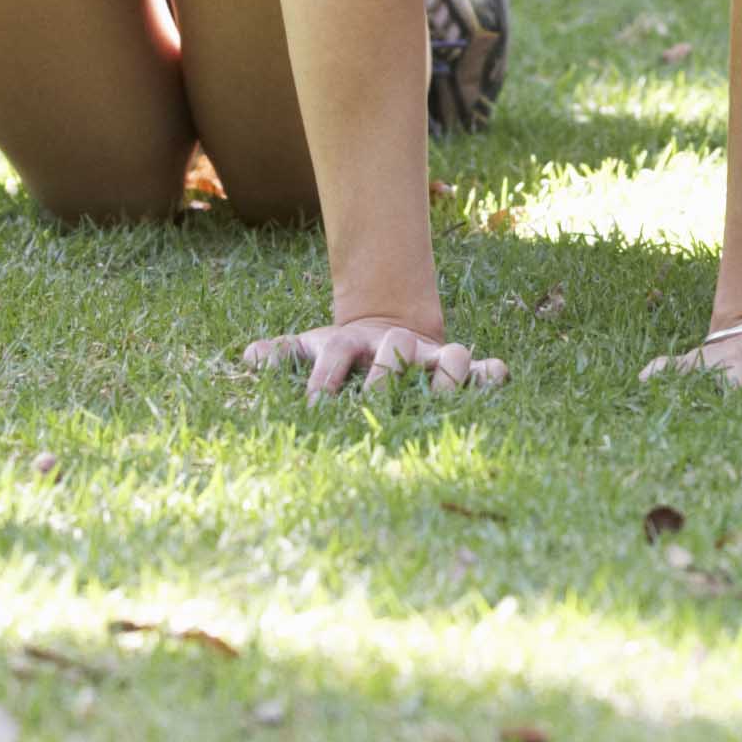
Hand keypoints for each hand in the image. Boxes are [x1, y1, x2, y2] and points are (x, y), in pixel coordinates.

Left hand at [245, 317, 507, 396]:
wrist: (384, 331)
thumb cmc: (340, 354)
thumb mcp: (307, 349)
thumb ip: (280, 354)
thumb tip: (248, 358)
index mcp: (351, 344)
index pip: (336, 355)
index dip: (323, 380)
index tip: (314, 411)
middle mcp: (395, 345)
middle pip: (396, 349)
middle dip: (386, 378)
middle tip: (375, 409)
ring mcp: (431, 355)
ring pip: (452, 354)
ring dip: (450, 376)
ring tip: (444, 401)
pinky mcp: (461, 370)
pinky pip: (487, 369)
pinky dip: (492, 375)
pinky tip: (494, 384)